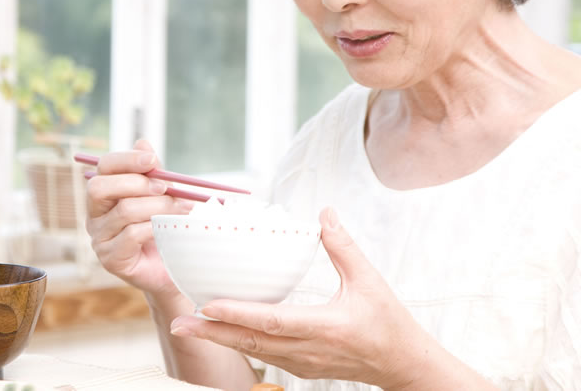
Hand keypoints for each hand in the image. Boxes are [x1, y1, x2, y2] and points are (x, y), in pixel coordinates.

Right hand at [86, 139, 193, 298]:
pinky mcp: (111, 259)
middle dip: (137, 183)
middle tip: (165, 187)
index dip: (126, 159)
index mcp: (104, 195)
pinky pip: (132, 234)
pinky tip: (170, 228)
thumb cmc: (164, 228)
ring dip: (157, 206)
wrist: (173, 268)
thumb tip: (143, 143)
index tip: (153, 160)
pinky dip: (155, 227)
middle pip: (100, 188)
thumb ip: (151, 172)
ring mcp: (99, 239)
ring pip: (124, 211)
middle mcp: (94, 216)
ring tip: (180, 208)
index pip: (104, 168)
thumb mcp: (160, 195)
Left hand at [168, 207, 431, 387]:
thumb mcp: (370, 281)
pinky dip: (238, 343)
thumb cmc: (389, 323)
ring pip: (253, 351)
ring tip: (187, 326)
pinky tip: (219, 332)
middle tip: (178, 322)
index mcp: (326, 327)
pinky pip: (263, 355)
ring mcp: (302, 363)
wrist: (403, 365)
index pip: (274, 321)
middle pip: (252, 342)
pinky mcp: (301, 367)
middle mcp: (308, 350)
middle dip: (212, 333)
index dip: (239, 313)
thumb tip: (323, 212)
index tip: (208, 304)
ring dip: (219, 339)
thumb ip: (343, 246)